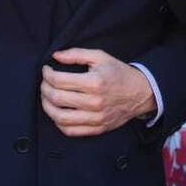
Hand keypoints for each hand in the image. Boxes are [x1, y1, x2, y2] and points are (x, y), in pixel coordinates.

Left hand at [40, 49, 155, 136]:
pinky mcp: (97, 128)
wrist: (141, 93)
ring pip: (60, 118)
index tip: (46, 70)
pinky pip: (71, 131)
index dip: (47, 75)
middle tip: (45, 83)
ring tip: (47, 98)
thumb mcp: (101, 57)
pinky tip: (57, 113)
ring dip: (47, 107)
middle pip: (57, 99)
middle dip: (44, 89)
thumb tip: (56, 56)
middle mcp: (94, 102)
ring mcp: (96, 118)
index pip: (59, 81)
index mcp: (94, 82)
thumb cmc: (119, 73)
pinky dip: (59, 123)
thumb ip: (76, 54)